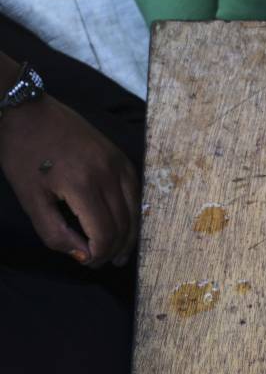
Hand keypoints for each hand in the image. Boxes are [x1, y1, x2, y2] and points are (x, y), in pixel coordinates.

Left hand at [0, 95, 139, 266]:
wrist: (28, 111)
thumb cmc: (22, 154)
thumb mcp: (29, 198)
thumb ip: (54, 232)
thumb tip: (82, 255)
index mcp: (82, 185)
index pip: (104, 233)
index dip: (98, 254)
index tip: (86, 262)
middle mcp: (108, 175)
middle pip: (123, 225)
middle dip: (113, 249)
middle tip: (100, 262)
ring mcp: (118, 164)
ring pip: (135, 211)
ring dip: (128, 235)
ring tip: (118, 252)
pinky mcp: (121, 157)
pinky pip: (135, 192)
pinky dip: (133, 213)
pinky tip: (124, 223)